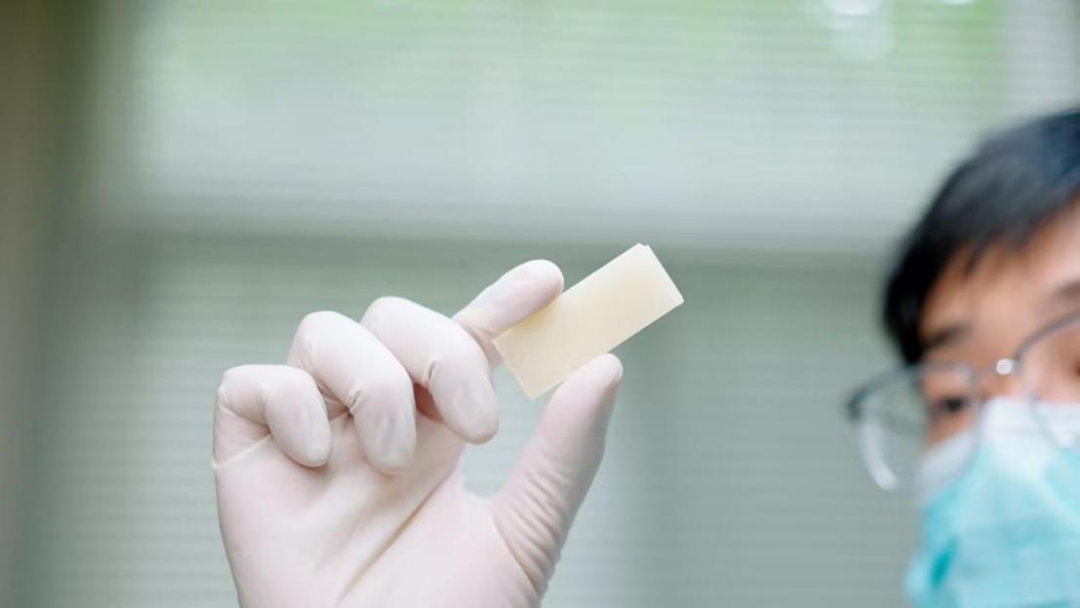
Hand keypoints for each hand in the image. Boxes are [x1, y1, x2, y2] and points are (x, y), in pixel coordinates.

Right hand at [213, 261, 623, 606]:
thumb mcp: (523, 536)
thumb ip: (564, 455)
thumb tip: (605, 366)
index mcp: (437, 432)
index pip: (466, 341)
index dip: (501, 303)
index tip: (547, 283)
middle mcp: (373, 422)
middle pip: (392, 317)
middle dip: (441, 351)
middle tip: (477, 427)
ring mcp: (311, 436)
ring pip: (324, 332)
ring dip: (373, 384)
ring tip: (396, 462)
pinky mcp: (250, 459)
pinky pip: (249, 385)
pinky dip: (289, 404)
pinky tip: (320, 463)